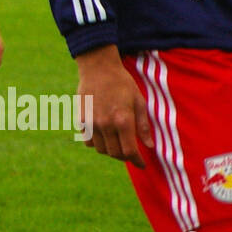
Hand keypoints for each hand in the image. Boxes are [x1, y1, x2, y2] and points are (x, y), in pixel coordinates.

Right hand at [75, 45, 153, 168]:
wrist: (98, 68)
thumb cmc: (122, 83)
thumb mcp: (139, 101)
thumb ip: (143, 125)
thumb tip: (149, 146)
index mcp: (123, 120)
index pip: (130, 151)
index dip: (137, 161)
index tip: (142, 164)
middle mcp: (106, 124)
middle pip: (115, 153)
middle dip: (125, 156)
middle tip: (131, 153)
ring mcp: (92, 122)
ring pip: (101, 149)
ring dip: (111, 151)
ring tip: (117, 144)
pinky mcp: (82, 119)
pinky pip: (89, 141)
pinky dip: (97, 143)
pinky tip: (104, 136)